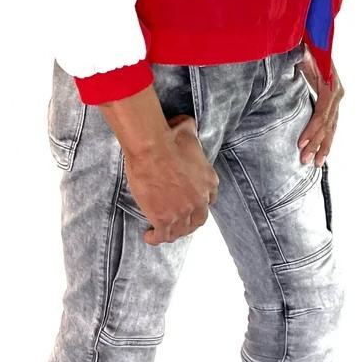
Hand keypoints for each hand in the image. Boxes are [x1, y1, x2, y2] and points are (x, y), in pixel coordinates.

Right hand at [124, 113, 219, 245]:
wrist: (153, 149)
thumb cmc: (169, 137)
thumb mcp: (188, 130)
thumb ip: (191, 131)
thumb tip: (187, 124)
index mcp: (209, 181)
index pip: (210, 199)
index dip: (201, 203)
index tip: (192, 203)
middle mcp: (200, 200)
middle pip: (198, 220)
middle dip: (189, 223)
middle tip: (178, 222)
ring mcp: (182, 212)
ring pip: (181, 231)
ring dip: (173, 232)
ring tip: (163, 231)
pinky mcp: (164, 219)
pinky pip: (162, 235)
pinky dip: (156, 238)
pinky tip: (149, 236)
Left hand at [296, 47, 344, 166]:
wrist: (316, 36)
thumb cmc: (307, 45)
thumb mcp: (303, 52)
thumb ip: (301, 59)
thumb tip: (298, 60)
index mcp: (331, 85)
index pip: (322, 113)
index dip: (312, 129)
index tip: (301, 143)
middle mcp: (338, 93)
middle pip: (328, 124)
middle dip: (316, 143)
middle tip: (304, 159)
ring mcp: (337, 97)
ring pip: (333, 127)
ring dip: (324, 145)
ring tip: (315, 163)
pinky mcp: (333, 100)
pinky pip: (332, 123)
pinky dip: (327, 138)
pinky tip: (322, 152)